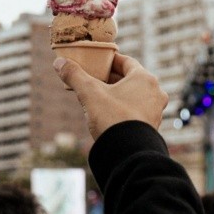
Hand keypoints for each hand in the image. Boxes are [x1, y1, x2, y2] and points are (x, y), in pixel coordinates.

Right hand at [53, 53, 167, 139]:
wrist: (127, 153)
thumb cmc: (112, 117)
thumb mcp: (89, 93)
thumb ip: (74, 75)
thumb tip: (59, 62)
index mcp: (145, 79)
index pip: (126, 61)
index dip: (108, 60)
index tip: (95, 61)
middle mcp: (155, 92)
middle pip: (129, 78)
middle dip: (109, 78)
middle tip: (92, 78)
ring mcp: (155, 110)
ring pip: (132, 95)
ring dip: (116, 93)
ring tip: (96, 96)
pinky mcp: (150, 126)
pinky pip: (135, 110)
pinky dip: (122, 107)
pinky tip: (106, 113)